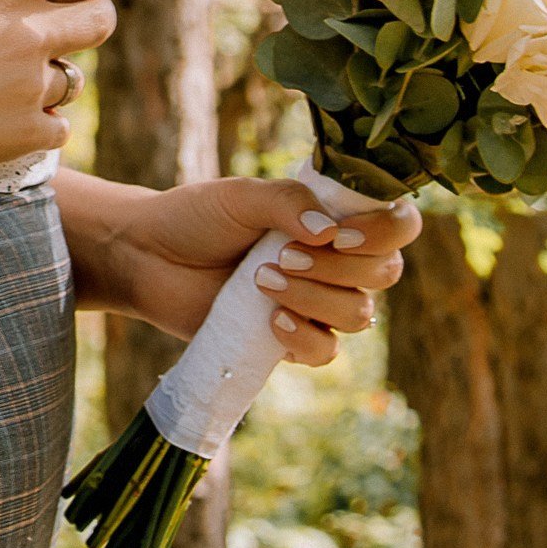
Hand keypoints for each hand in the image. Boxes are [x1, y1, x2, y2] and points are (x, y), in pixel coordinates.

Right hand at [0, 0, 177, 197]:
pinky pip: (57, 128)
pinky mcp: (23, 137)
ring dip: (53, 73)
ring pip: (75, 78)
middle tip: (53, 19)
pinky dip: (36, 123)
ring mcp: (30, 90)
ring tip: (1, 77)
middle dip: (90, 15)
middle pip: (100, 18)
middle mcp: (29, 36)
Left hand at [81, 173, 420, 358]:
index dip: (386, 232)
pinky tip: (272, 322)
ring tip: (261, 280)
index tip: (340, 234)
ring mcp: (317, 302)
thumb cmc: (196, 217)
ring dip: (316, 298)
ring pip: (360, 314)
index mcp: (336, 217)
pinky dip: (306, 338)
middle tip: (278, 255)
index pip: (399, 226)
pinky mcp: (291, 340)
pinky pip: (327, 351)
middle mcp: (337, 261)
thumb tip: (329, 231)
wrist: (148, 257)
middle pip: (385, 273)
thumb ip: (286, 201)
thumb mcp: (240, 195)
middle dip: (339, 267)